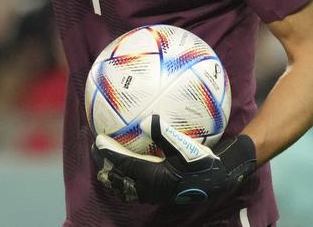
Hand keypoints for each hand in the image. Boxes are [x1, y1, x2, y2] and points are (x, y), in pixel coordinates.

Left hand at [91, 115, 256, 204]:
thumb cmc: (201, 161)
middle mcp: (150, 188)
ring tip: (103, 161)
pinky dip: (122, 179)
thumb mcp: (185, 146)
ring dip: (112, 174)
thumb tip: (146, 119)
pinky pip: (133, 189)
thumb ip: (164, 133)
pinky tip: (122, 169)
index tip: (98, 140)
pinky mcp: (156, 194)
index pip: (124, 164)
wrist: (216, 180)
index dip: (109, 152)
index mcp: (154, 176)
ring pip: (124, 187)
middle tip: (96, 148)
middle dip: (104, 164)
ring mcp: (152, 194)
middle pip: (118, 178)